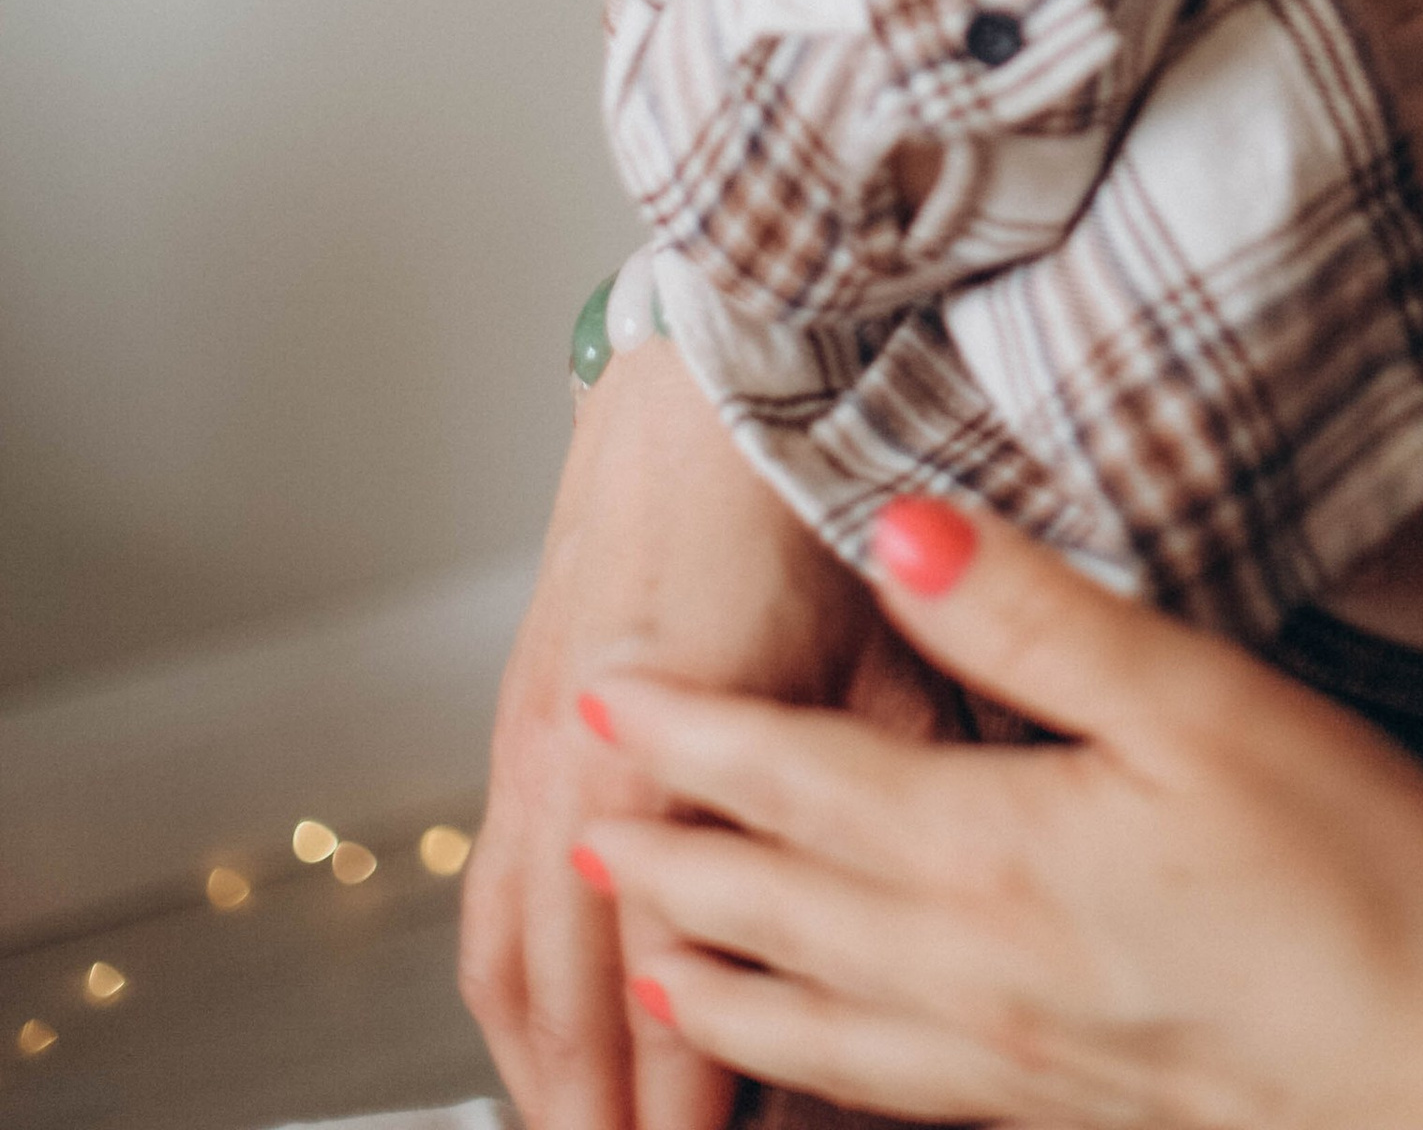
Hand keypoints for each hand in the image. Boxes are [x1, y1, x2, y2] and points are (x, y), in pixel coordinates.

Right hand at [460, 339, 895, 1128]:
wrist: (708, 371)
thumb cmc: (803, 489)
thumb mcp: (881, 649)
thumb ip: (891, 788)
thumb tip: (927, 904)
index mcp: (669, 753)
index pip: (677, 987)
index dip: (703, 1100)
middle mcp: (579, 766)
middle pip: (582, 1004)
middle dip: (613, 1115)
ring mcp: (532, 755)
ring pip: (521, 973)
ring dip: (550, 1076)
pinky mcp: (515, 732)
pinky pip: (493, 909)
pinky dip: (511, 1000)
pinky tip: (535, 1042)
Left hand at [582, 498, 1422, 1129]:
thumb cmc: (1354, 885)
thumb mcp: (1201, 700)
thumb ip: (1036, 618)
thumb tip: (894, 529)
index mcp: (993, 854)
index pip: (796, 778)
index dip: (689, 732)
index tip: (601, 692)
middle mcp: (970, 971)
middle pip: (775, 906)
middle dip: (669, 854)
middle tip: (575, 818)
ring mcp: (1008, 1059)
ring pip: (810, 1019)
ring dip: (713, 974)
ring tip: (645, 951)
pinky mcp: (1058, 1108)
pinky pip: (882, 1091)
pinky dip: (808, 1067)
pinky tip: (808, 1064)